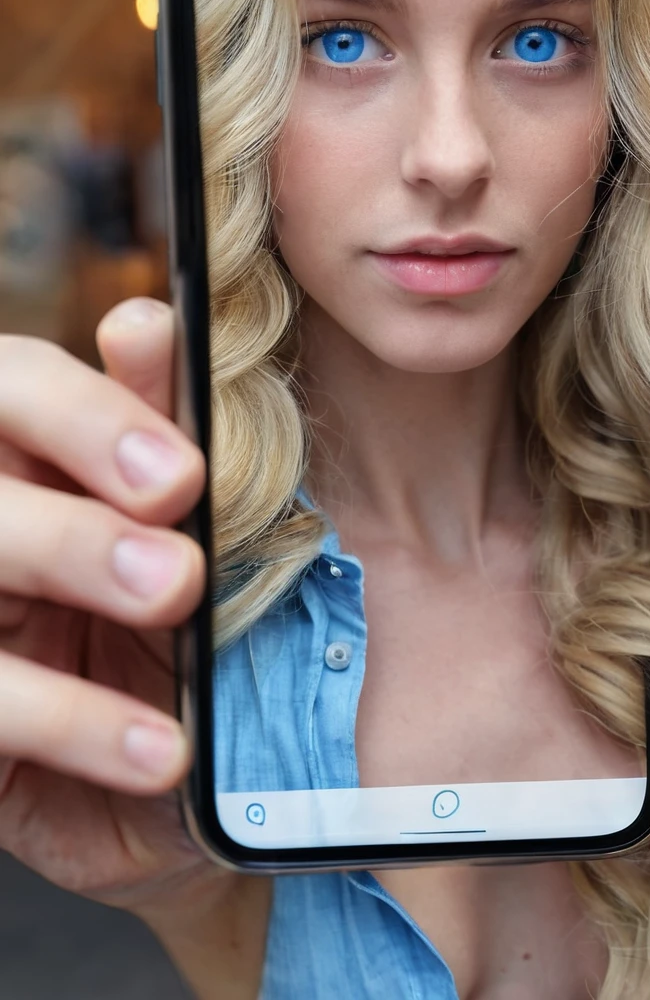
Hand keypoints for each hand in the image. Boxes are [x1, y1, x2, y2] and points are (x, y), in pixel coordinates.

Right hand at [0, 299, 269, 997]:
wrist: (171, 773)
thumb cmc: (165, 621)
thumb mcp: (176, 529)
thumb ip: (158, 428)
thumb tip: (144, 327)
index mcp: (22, 451)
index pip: (14, 387)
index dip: (87, 415)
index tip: (182, 473)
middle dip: (78, 524)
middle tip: (181, 568)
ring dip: (74, 573)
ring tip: (175, 608)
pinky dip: (77, 724)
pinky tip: (162, 751)